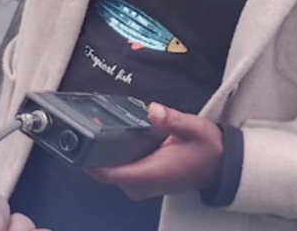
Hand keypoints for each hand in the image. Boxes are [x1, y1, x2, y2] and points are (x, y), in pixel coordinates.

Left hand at [88, 103, 223, 200]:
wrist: (219, 166)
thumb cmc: (206, 149)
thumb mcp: (194, 128)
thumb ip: (172, 120)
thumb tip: (153, 110)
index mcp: (152, 174)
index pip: (110, 173)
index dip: (89, 160)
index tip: (77, 141)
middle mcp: (142, 185)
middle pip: (102, 172)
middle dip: (89, 151)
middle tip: (82, 123)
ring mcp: (140, 186)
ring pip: (107, 172)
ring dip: (98, 153)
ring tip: (92, 126)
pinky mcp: (140, 181)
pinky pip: (116, 171)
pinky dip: (109, 156)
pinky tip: (108, 137)